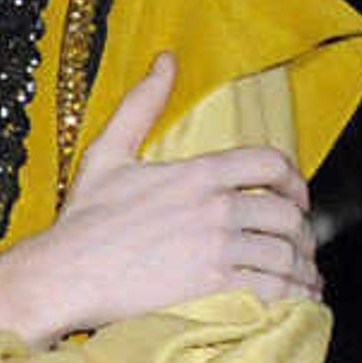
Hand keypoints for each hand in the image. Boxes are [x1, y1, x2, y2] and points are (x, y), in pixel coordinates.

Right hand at [0, 52, 317, 348]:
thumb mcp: (106, 155)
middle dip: (300, 233)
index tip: (294, 198)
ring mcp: (216, 248)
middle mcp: (215, 207)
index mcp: (198, 173)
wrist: (60, 275)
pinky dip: (293, 296)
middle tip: (297, 247)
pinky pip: (275, 289)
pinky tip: (293, 302)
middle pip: (287, 215)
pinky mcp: (214, 287)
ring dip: (301, 269)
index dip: (295, 181)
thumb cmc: (81, 221)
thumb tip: (166, 60)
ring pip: (285, 254)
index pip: (272, 164)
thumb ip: (141, 106)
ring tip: (300, 280)